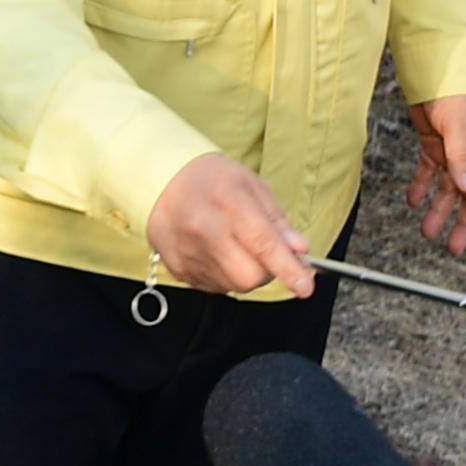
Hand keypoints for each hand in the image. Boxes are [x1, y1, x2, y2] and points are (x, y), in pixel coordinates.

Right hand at [147, 152, 316, 297]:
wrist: (159, 179)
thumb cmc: (209, 179)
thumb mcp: (251, 185)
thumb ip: (277, 220)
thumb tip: (300, 249)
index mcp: (226, 203)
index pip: (263, 243)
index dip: (288, 268)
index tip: (305, 286)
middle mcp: (203, 230)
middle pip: (248, 276)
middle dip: (265, 272)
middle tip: (263, 252)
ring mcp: (187, 252)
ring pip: (232, 285)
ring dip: (243, 273)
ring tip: (233, 245)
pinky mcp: (177, 268)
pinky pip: (214, 286)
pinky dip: (223, 275)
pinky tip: (215, 251)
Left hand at [405, 94, 465, 253]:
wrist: (435, 70)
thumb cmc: (456, 95)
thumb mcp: (460, 128)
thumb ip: (462, 160)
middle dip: (463, 223)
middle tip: (454, 247)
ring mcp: (453, 152)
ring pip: (449, 189)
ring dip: (439, 210)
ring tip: (428, 231)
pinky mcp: (435, 144)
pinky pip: (429, 172)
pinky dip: (422, 187)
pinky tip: (413, 201)